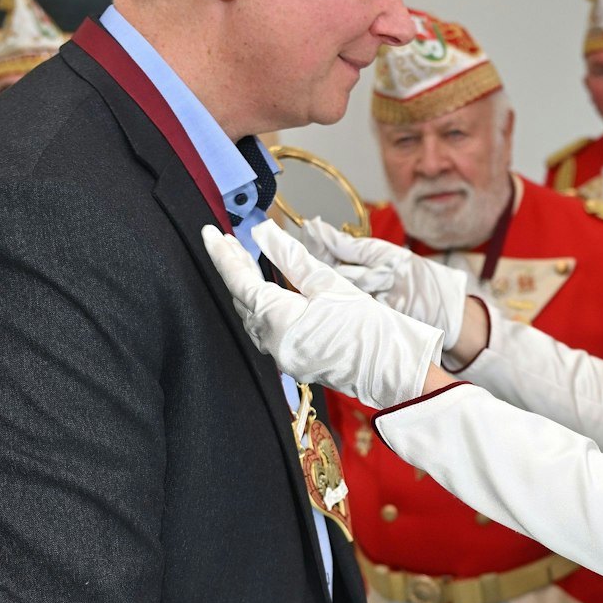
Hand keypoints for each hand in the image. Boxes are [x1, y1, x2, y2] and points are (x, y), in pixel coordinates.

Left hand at [203, 224, 441, 409]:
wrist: (393, 369)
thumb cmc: (369, 327)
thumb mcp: (329, 283)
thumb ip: (291, 257)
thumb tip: (263, 232)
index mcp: (279, 320)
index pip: (238, 281)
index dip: (221, 255)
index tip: (209, 233)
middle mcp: (273, 342)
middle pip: (243, 300)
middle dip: (234, 268)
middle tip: (226, 241)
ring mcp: (283, 356)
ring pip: (252, 317)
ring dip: (246, 288)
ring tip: (243, 260)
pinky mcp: (295, 361)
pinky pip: (267, 330)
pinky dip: (262, 307)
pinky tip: (266, 292)